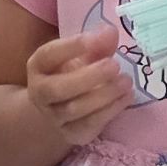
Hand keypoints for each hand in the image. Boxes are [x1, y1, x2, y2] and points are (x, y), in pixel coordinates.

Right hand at [25, 27, 133, 145]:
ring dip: (103, 95)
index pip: (49, 55)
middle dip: (88, 77)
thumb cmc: (73, 73)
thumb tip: (111, 32)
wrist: (61, 108)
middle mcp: (40, 93)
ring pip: (74, 109)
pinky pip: (89, 125)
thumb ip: (97, 44)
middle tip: (114, 65)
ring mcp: (54, 116)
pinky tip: (127, 96)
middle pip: (58, 89)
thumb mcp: (82, 55)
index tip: (97, 38)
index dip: (72, 46)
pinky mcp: (72, 134)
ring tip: (126, 81)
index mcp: (39, 66)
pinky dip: (110, 111)